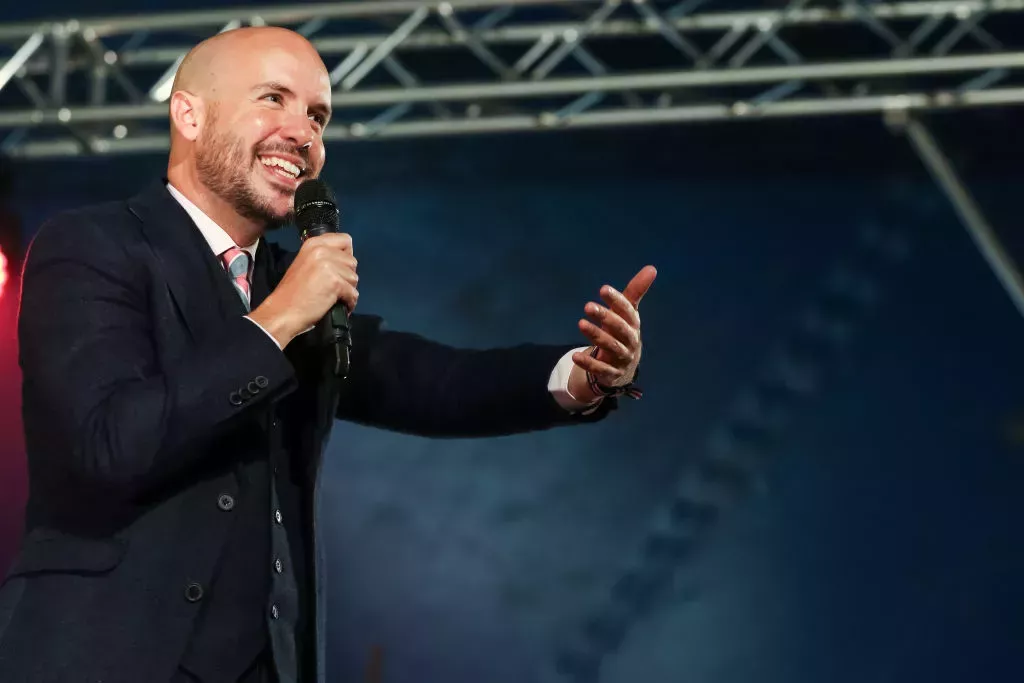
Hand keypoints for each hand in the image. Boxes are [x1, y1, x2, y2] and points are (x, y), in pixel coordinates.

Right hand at [248, 233, 357, 347]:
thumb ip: (323, 257)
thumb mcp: (305, 263)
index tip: (340, 268)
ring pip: (354, 277)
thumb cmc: (293, 292)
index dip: (347, 255)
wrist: (283, 311)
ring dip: (348, 290)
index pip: (345, 240)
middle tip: (334, 286)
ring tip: (334, 297)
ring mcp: (329, 265)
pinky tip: (338, 305)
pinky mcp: (335, 282)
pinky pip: (353, 293)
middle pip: (352, 261)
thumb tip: (343, 262)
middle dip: (347, 276)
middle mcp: (322, 250)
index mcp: (314, 244)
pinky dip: (349, 303)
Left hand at [568, 265, 656, 401]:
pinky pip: (600, 369)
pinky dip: (588, 363)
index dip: (617, 300)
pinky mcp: (611, 373)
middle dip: (606, 317)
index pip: (628, 311)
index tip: (603, 289)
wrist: (625, 367)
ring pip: (611, 347)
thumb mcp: (628, 313)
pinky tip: (574, 356)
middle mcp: (631, 341)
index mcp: (634, 324)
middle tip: (588, 306)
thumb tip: (652, 268)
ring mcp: (622, 358)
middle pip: (620, 329)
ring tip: (580, 324)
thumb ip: (635, 291)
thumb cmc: (623, 332)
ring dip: (596, 335)